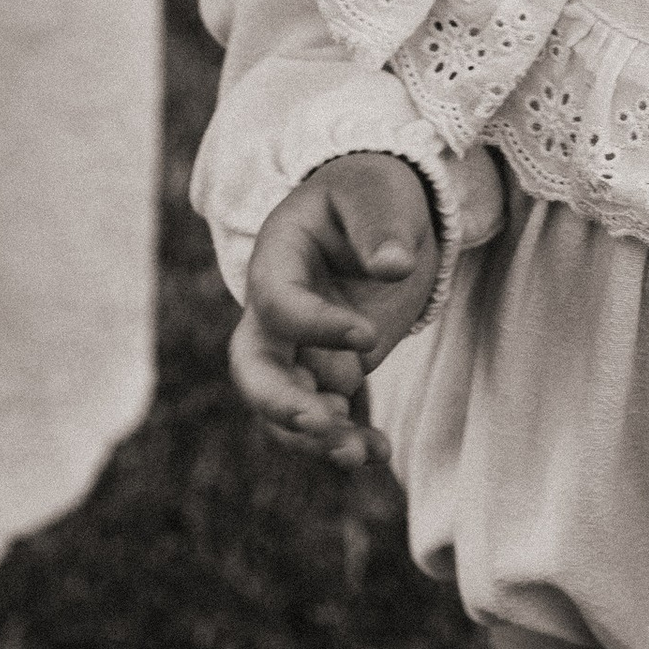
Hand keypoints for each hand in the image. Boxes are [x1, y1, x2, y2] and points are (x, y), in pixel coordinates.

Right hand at [230, 155, 441, 470]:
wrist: (377, 215)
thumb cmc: (370, 194)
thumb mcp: (378, 194)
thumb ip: (382, 226)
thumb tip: (394, 266)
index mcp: (277, 261)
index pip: (277, 303)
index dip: (314, 326)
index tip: (370, 335)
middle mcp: (276, 314)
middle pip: (254, 370)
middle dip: (281, 404)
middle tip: (323, 423)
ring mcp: (299, 350)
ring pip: (285, 407)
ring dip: (316, 437)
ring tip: (362, 454)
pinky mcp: (328, 372)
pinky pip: (324, 417)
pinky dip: (345, 439)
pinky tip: (378, 452)